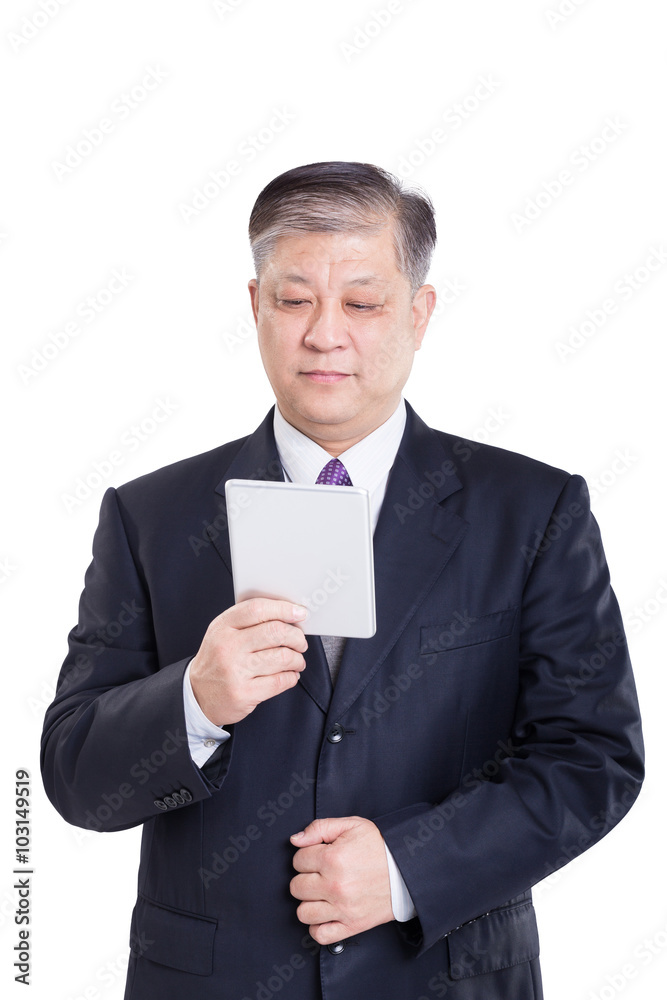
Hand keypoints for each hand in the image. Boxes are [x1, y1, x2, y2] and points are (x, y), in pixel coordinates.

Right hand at [189, 598, 307, 725]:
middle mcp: (228, 647)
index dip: (284, 609)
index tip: (299, 613)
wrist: (197, 694)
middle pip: (275, 632)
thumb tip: (288, 613)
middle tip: (300, 642)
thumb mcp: (222, 632)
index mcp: (223, 627)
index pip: (258, 609)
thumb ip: (249, 620)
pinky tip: (289, 675)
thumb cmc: (217, 659)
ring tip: (296, 660)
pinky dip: (292, 677)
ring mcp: (236, 671)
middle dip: (296, 637)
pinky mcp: (244, 693)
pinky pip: (281, 681)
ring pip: (283, 657)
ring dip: (297, 659)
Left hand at [290, 816, 393, 943]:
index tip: (319, 856)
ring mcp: (343, 908)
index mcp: (333, 858)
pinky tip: (325, 912)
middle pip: (296, 887)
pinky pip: (320, 935)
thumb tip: (295, 840)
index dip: (306, 856)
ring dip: (309, 902)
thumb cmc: (379, 846)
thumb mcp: (352, 825)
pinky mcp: (352, 926)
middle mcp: (335, 885)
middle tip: (320, 873)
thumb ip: (320, 827)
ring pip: (303, 912)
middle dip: (305, 877)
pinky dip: (318, 926)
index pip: (298, 860)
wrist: (406, 869)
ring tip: (321, 893)